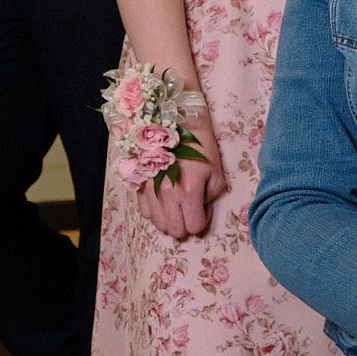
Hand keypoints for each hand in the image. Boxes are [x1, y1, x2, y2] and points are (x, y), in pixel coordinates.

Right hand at [134, 117, 227, 238]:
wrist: (179, 124)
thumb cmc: (202, 150)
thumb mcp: (216, 175)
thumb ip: (209, 201)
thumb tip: (199, 214)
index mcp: (189, 190)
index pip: (194, 227)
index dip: (201, 221)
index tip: (203, 208)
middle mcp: (167, 193)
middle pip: (174, 230)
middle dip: (185, 224)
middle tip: (190, 209)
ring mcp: (150, 189)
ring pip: (158, 224)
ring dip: (169, 219)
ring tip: (177, 204)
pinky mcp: (140, 184)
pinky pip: (145, 212)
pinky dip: (156, 211)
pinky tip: (164, 198)